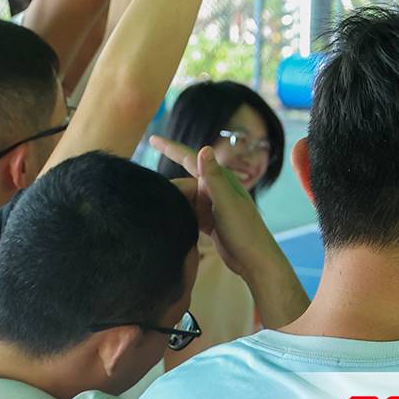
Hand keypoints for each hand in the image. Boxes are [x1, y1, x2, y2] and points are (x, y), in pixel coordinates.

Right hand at [151, 137, 280, 284]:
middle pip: (181, 184)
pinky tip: (164, 220)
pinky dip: (177, 214)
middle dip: (165, 190)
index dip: (170, 148)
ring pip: (182, 199)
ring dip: (170, 203)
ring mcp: (211, 206)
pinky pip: (187, 212)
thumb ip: (214, 177)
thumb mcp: (226, 202)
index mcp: (219, 179)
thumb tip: (205, 148)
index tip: (152, 138)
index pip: (190, 159)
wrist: (255, 260)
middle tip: (143, 200)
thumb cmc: (244, 231)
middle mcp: (214, 189)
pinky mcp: (208, 221)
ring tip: (150, 210)